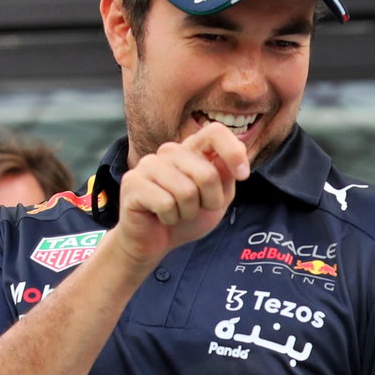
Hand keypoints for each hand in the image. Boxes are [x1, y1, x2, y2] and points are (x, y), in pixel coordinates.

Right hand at [115, 121, 249, 268]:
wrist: (155, 242)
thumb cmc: (186, 216)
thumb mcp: (217, 198)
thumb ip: (226, 176)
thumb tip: (236, 159)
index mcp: (191, 150)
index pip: (214, 132)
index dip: (233, 153)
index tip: (243, 176)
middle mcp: (169, 152)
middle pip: (207, 173)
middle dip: (211, 201)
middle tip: (198, 209)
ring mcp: (148, 164)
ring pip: (187, 191)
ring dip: (188, 212)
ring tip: (177, 213)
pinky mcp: (132, 182)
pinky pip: (166, 204)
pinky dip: (171, 218)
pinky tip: (161, 217)